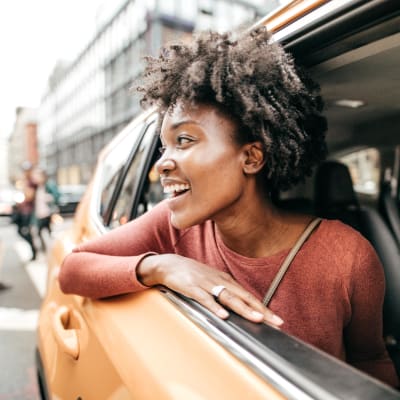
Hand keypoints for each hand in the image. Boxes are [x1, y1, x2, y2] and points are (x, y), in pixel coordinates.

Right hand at [137, 254, 283, 326]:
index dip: (262, 307)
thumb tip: (239, 306)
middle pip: (243, 296)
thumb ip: (224, 292)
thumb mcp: (212, 281)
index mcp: (225, 280)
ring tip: (256, 318)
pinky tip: (223, 315)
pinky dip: (215, 307)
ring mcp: (206, 284)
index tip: (276, 318)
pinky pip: (205, 299)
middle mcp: (219, 281)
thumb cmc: (192, 275)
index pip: (247, 295)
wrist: (170, 264)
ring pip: (228, 297)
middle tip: (275, 321)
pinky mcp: (192, 288)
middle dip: (260, 310)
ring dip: (243, 308)